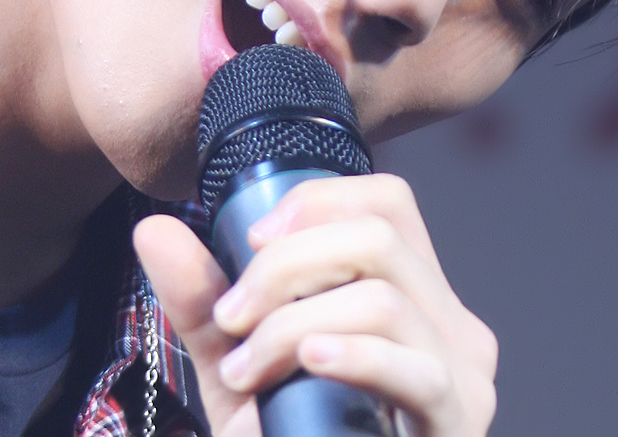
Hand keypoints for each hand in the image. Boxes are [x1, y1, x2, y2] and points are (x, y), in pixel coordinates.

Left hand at [132, 174, 497, 436]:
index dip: (319, 202)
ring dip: (293, 324)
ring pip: (384, 299)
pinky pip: (416, 368)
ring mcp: (462, 374)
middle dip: (287, 265)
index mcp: (412, 296)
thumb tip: (155, 230)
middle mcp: (448, 324)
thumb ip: (203, 303)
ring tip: (246, 370)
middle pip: (379, 237)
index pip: (388, 203)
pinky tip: (308, 363)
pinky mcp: (458, 421)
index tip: (254, 240)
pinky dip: (353, 355)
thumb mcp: (238, 368)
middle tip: (233, 316)